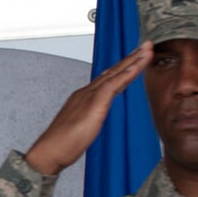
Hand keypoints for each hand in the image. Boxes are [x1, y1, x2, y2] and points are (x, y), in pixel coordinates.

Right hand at [22, 43, 152, 177]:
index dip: (124, 68)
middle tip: (146, 45)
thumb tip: (95, 117)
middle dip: (131, 57)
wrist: (50, 151)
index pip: (109, 78)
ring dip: (133, 60)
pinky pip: (113, 84)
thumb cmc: (63, 144)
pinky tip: (136, 67)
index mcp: (85, 97)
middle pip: (114, 71)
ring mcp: (90, 96)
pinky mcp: (94, 103)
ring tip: (147, 49)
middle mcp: (87, 92)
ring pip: (116, 74)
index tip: (136, 59)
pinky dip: (126, 74)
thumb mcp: (82, 127)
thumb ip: (90, 118)